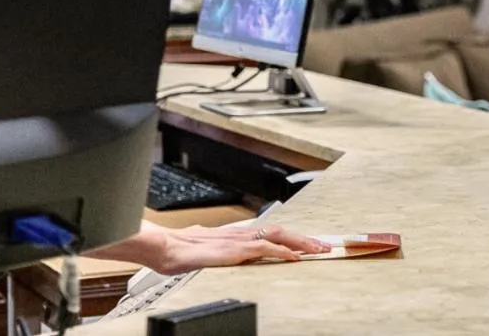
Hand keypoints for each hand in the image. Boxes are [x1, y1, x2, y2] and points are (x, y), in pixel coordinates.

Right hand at [152, 223, 331, 273]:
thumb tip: (225, 258)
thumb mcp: (206, 253)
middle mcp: (241, 234)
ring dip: (301, 242)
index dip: (293, 238)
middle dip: (305, 238)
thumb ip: (220, 254)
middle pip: (281, 231)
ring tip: (318, 249)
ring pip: (278, 236)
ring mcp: (238, 240)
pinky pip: (263, 249)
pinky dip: (281, 252)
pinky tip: (293, 257)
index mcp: (236, 235)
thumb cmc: (179, 252)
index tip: (309, 244)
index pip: (271, 233)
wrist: (163, 248)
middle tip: (325, 245)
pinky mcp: (234, 250)